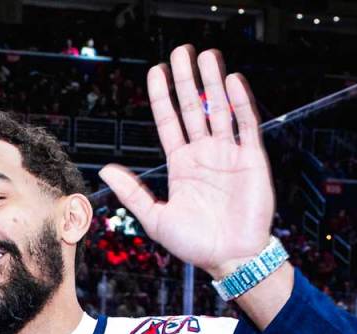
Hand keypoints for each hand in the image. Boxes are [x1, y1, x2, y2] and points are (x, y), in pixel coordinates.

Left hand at [99, 46, 273, 276]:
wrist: (230, 259)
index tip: (156, 72)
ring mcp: (228, 155)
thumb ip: (133, 191)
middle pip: (193, 108)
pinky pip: (246, 126)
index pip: (169, 122)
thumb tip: (104, 169)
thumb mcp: (155, 218)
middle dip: (187, 80)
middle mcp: (204, 154)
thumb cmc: (194, 244)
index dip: (162, 97)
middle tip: (181, 51)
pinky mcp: (252, 160)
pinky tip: (233, 81)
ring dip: (214, 83)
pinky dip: (241, 103)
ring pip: (219, 110)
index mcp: (181, 165)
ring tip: (207, 56)